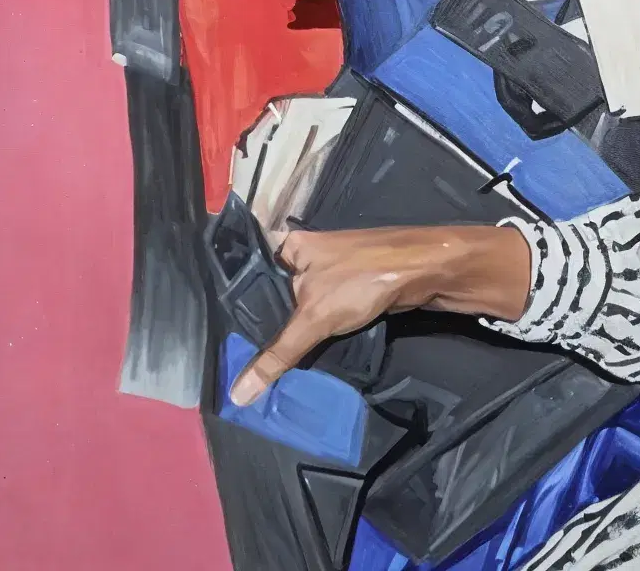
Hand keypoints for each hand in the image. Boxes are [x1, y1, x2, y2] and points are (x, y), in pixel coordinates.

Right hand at [227, 221, 534, 402]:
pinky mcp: (346, 291)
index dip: (230, 309)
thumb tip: (238, 393)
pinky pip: (317, 316)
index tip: (215, 343)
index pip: (245, 278)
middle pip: (269, 299)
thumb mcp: (314, 317)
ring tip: (257, 368)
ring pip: (295, 310)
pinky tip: (292, 358)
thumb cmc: (365, 278)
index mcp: (287, 247)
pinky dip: (308, 335)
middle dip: (258, 329)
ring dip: (285, 335)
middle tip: (232, 364)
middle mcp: (302, 257)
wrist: (425, 272)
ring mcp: (325, 273)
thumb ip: (277, 354)